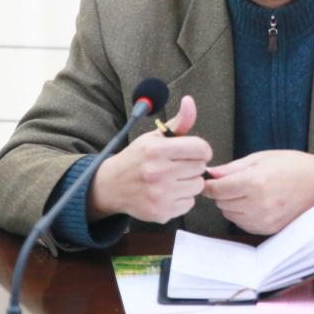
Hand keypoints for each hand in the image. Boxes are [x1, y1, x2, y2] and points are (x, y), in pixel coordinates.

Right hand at [87, 95, 211, 223]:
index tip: (194, 152)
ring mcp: (159, 195)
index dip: (201, 149)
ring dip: (189, 182)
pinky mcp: (161, 212)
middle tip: (177, 166)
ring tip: (172, 179)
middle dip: (192, 165)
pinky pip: (189, 204)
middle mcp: (158, 173)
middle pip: (200, 168)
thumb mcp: (154, 137)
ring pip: (197, 186)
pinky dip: (182, 199)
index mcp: (156, 150)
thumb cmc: (137, 158)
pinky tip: (168, 193)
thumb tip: (190, 101)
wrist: (111, 186)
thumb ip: (178, 122)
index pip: (200, 148)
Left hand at [203, 150, 313, 234]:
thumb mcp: (261, 158)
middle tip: (235, 182)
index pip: (216, 189)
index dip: (209, 185)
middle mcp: (257, 204)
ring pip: (230, 215)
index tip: (208, 181)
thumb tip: (212, 173)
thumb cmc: (293, 166)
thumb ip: (233, 168)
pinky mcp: (268, 229)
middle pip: (221, 203)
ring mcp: (263, 220)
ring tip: (247, 192)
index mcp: (254, 182)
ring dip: (232, 205)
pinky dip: (242, 215)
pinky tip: (254, 203)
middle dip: (222, 193)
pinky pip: (243, 225)